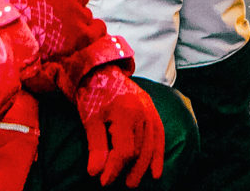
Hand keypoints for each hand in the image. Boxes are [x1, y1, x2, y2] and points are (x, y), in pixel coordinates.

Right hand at [6, 0, 105, 60]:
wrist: (14, 37)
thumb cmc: (18, 6)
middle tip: (55, 8)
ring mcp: (79, 18)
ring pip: (86, 13)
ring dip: (77, 17)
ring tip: (57, 26)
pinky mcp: (81, 37)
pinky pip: (98, 30)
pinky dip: (93, 30)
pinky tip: (80, 33)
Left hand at [75, 65, 165, 186]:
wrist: (100, 69)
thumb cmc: (92, 94)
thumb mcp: (89, 120)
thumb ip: (96, 146)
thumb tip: (95, 172)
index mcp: (125, 113)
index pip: (124, 150)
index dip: (114, 169)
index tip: (102, 180)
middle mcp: (142, 111)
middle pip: (139, 150)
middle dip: (129, 170)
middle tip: (118, 184)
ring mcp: (150, 110)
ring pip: (151, 145)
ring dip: (143, 166)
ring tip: (132, 181)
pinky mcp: (152, 109)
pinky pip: (159, 135)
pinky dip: (158, 154)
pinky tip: (156, 171)